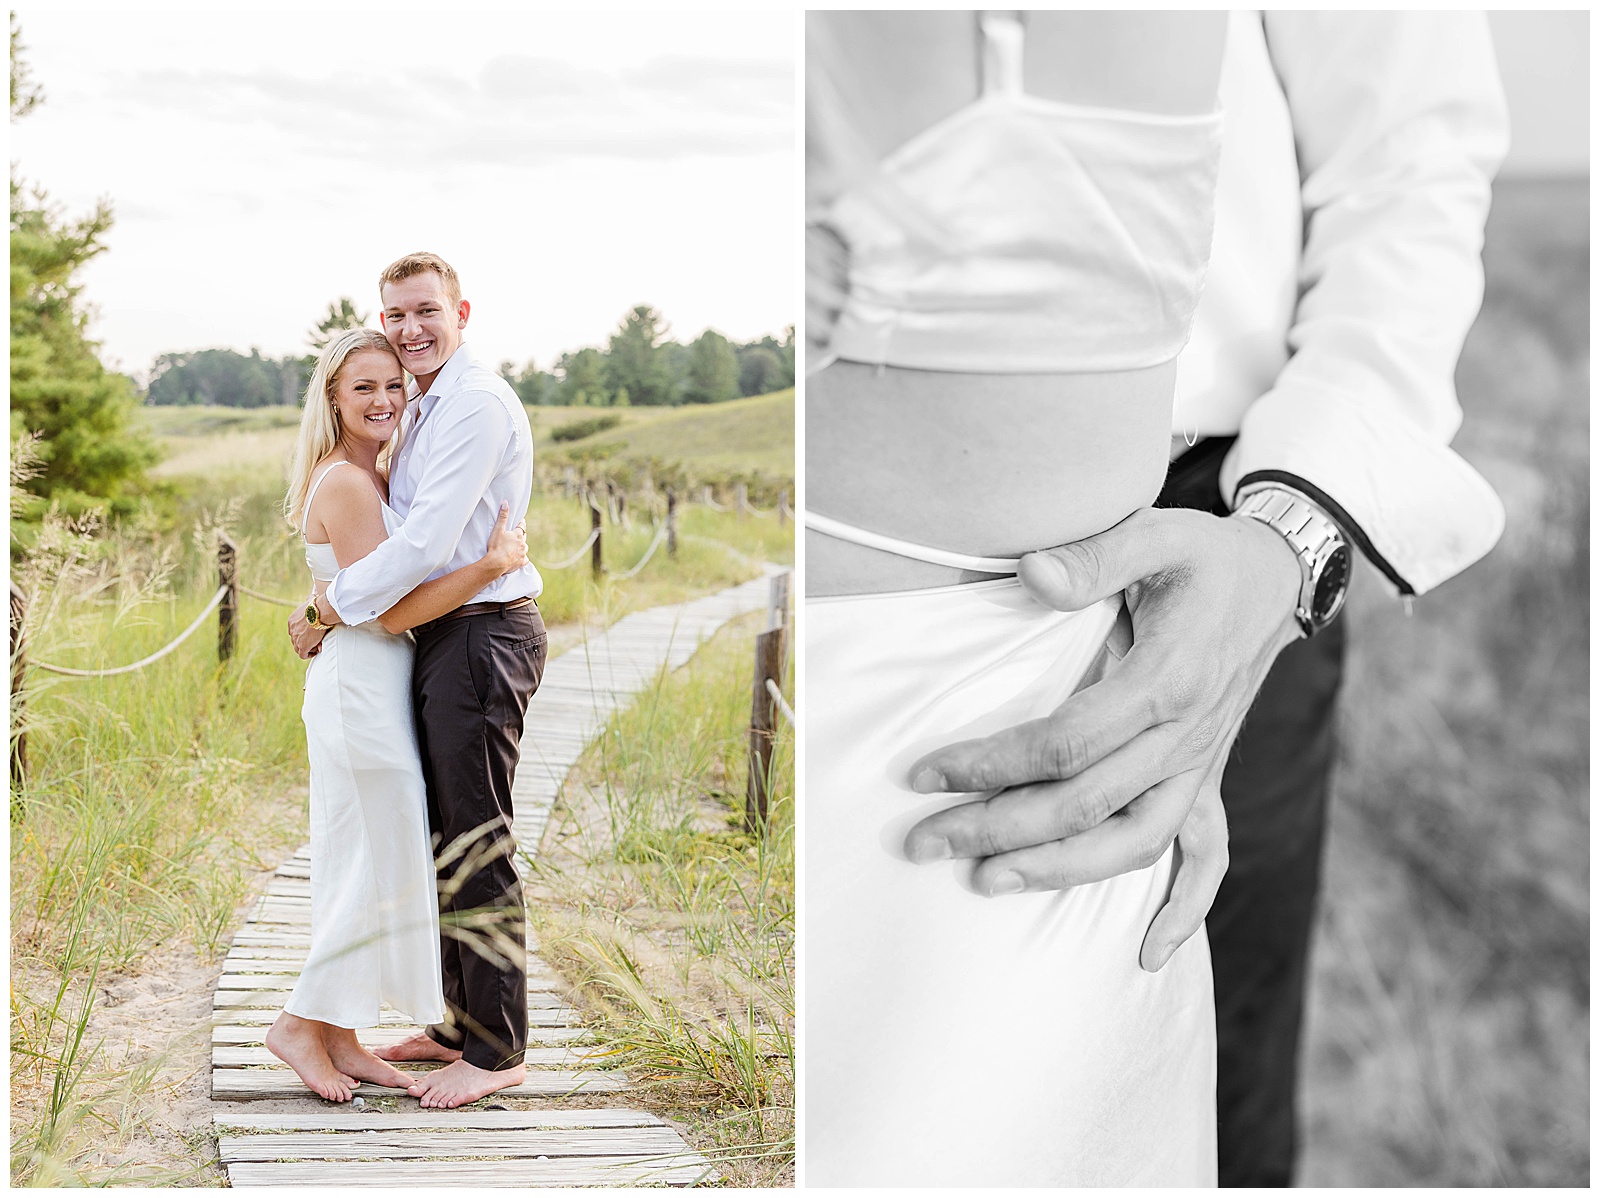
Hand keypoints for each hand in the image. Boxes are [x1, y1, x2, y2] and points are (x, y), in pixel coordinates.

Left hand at [287, 602, 327, 659]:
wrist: (319, 612)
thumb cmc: (318, 606)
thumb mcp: (310, 601)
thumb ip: (309, 600)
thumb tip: (311, 596)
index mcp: (292, 621)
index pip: (294, 630)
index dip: (302, 634)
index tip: (310, 634)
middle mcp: (292, 630)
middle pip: (295, 640)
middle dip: (304, 641)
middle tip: (315, 641)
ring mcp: (296, 639)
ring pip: (298, 648)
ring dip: (307, 648)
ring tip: (317, 646)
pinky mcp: (302, 646)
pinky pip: (303, 654)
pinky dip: (309, 654)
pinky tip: (317, 651)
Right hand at [483, 502, 527, 574]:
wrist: (496, 564)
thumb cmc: (496, 546)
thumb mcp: (498, 529)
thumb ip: (503, 516)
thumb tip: (506, 503)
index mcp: (518, 535)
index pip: (522, 526)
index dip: (520, 523)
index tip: (520, 522)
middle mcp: (523, 543)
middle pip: (523, 537)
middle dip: (520, 535)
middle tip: (514, 535)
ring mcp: (523, 553)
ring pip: (524, 547)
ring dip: (521, 546)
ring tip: (514, 546)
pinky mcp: (522, 562)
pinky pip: (524, 559)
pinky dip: (522, 557)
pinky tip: (518, 558)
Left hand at [902, 505, 1303, 969]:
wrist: (1278, 578)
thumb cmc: (1203, 556)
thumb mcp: (1155, 533)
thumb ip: (1093, 557)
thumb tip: (1031, 574)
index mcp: (1168, 680)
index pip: (1067, 743)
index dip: (993, 763)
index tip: (927, 772)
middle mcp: (1187, 736)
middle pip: (1085, 804)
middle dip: (998, 828)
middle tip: (923, 841)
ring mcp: (1200, 764)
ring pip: (1134, 841)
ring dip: (1061, 870)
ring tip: (987, 882)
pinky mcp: (1207, 776)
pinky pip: (1207, 855)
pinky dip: (1184, 907)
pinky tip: (1149, 952)